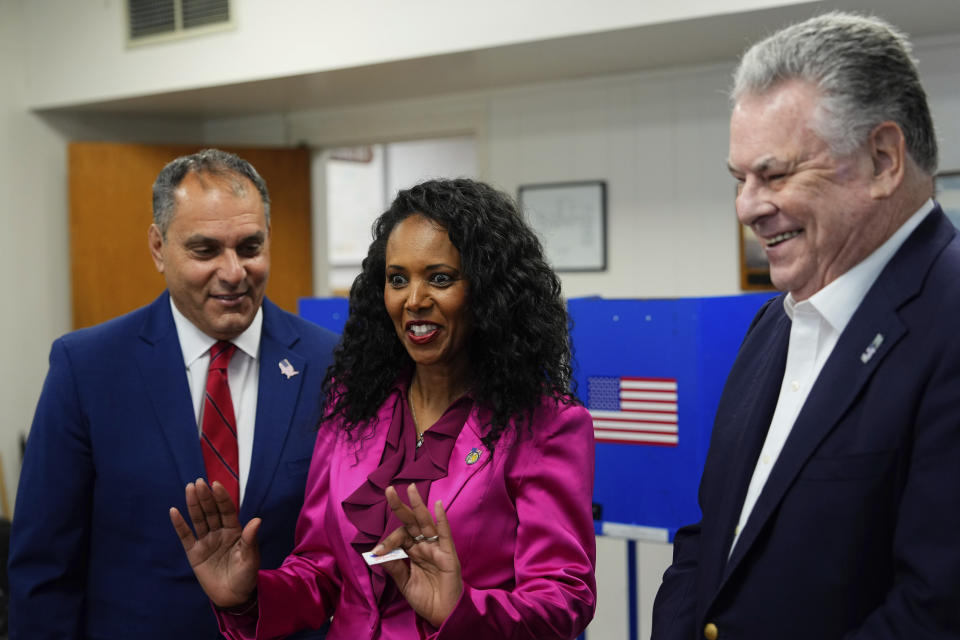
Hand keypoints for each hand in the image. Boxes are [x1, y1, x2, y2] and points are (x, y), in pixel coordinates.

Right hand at [169, 478, 260, 608]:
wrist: (234, 597)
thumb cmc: (246, 576)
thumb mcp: (250, 558)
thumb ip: (250, 539)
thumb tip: (257, 520)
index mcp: (235, 531)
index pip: (227, 510)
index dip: (222, 498)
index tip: (216, 484)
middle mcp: (220, 533)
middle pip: (211, 512)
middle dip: (206, 497)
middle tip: (199, 482)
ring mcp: (206, 542)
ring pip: (199, 519)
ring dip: (194, 504)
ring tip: (190, 488)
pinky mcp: (195, 553)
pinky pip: (186, 536)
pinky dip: (180, 525)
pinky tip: (174, 511)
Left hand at [373, 483, 462, 627]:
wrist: (442, 614)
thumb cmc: (425, 598)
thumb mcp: (403, 582)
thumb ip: (393, 566)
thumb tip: (376, 552)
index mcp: (412, 551)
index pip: (399, 537)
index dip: (387, 541)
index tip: (377, 552)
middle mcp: (423, 546)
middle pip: (411, 522)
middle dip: (400, 506)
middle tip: (389, 490)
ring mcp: (436, 548)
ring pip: (426, 522)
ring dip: (418, 505)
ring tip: (411, 488)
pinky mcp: (448, 554)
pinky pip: (444, 534)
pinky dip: (442, 519)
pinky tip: (437, 505)